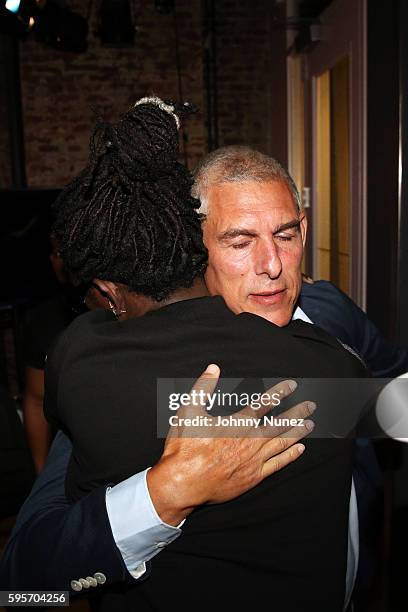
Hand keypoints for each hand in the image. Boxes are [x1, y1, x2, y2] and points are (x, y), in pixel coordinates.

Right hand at [147, 364, 314, 525]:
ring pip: (282, 443)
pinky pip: (277, 464)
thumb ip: (202, 387)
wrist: (183, 483)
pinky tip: (299, 450)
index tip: (292, 386)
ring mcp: (254, 460)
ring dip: (298, 432)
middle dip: (298, 413)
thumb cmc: (185, 448)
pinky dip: (290, 456)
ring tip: (310, 424)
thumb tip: (213, 368)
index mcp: (237, 424)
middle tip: (312, 406)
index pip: (264, 404)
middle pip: (281, 424)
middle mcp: (250, 441)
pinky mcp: (253, 476)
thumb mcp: (188, 411)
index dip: (279, 392)